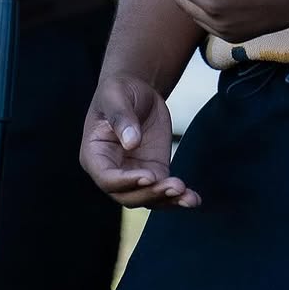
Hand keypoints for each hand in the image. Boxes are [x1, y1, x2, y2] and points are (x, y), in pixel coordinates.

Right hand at [80, 72, 199, 208]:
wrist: (136, 89)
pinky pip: (163, 190)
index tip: (148, 176)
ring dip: (166, 200)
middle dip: (151, 193)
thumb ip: (121, 117)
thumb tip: (131, 142)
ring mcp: (133, 173)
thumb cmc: (119, 90)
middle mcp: (112, 171)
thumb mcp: (115, 95)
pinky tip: (193, 200)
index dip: (126, 181)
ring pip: (146, 198)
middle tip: (174, 185)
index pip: (107, 178)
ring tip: (187, 196)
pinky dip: (178, 197)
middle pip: (128, 195)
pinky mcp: (153, 171)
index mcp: (95, 155)